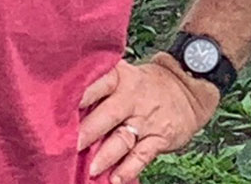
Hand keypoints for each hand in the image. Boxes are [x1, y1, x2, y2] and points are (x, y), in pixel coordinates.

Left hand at [77, 56, 218, 182]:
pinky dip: (129, 168)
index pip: (99, 84)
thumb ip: (100, 90)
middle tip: (70, 144)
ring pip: (124, 138)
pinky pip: (142, 155)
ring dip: (106, 154)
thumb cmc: (147, 84)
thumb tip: (63, 110)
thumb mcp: (126, 76)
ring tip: (90, 168)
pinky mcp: (160, 137)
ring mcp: (147, 119)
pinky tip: (116, 178)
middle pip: (108, 114)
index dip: (80, 96)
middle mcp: (132, 98)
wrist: (191, 85)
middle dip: (88, 131)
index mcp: (121, 79)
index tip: (59, 109)